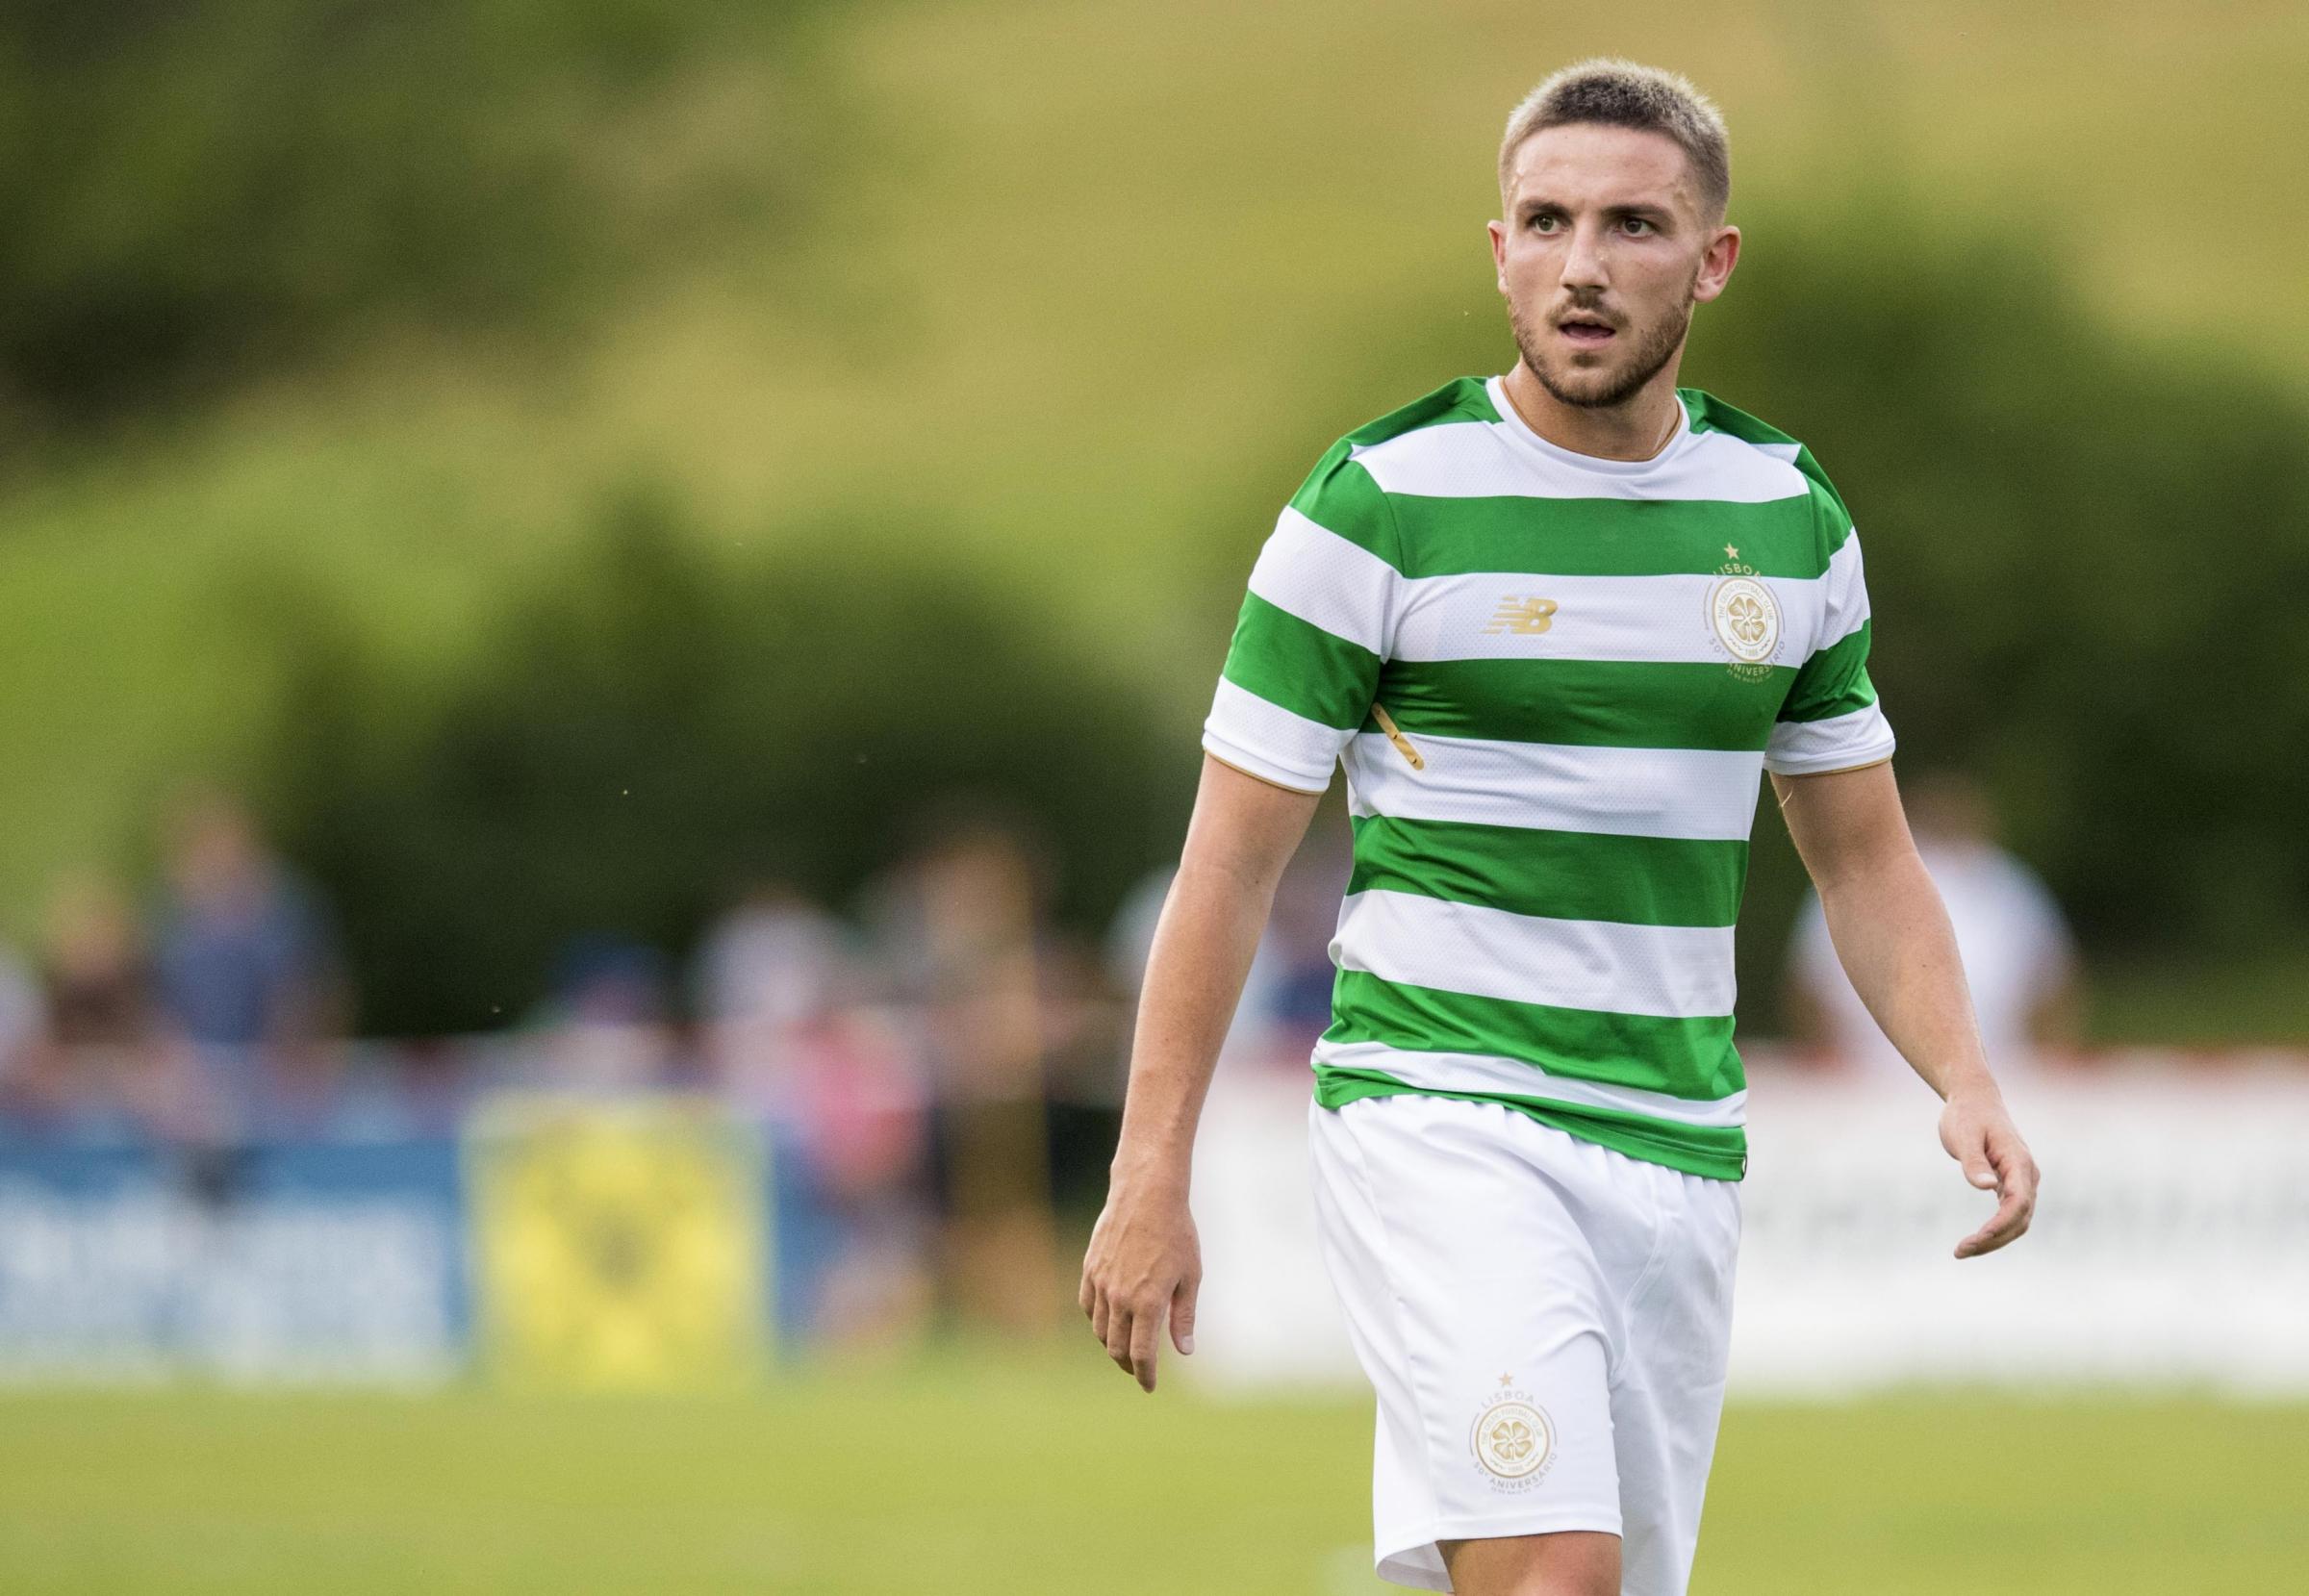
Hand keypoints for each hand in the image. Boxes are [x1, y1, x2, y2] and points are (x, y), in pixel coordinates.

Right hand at [1078, 1169, 1201, 1391]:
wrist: (1147, 1195)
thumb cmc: (1176, 1233)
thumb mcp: (1191, 1276)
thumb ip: (1184, 1317)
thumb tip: (1184, 1350)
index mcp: (1148, 1303)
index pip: (1141, 1355)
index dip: (1145, 1375)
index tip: (1150, 1386)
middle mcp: (1120, 1297)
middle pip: (1117, 1348)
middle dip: (1129, 1365)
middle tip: (1140, 1370)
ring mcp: (1101, 1283)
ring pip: (1099, 1330)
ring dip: (1112, 1345)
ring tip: (1125, 1348)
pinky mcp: (1090, 1268)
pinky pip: (1087, 1305)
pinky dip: (1096, 1321)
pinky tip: (1108, 1321)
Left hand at [1938, 1084, 2039, 1259]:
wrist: (1974, 1099)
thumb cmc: (1967, 1115)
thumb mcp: (1964, 1135)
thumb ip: (1974, 1161)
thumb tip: (1986, 1186)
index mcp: (2018, 1162)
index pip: (2018, 1202)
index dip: (2000, 1224)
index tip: (1977, 1238)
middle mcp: (2027, 1174)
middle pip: (2020, 1218)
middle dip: (1994, 1239)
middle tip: (1960, 1251)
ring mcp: (2022, 1181)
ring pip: (2017, 1221)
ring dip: (1994, 1239)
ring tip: (1962, 1251)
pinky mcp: (2011, 1185)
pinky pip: (2010, 1215)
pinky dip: (1995, 1230)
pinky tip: (1976, 1240)